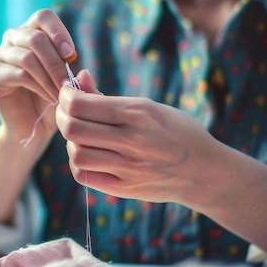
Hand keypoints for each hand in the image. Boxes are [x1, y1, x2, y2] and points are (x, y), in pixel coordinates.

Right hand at [0, 9, 74, 144]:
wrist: (31, 126)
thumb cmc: (51, 101)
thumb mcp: (69, 86)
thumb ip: (78, 78)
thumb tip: (84, 71)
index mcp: (32, 32)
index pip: (43, 17)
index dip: (58, 32)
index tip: (71, 54)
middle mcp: (13, 39)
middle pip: (36, 37)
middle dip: (57, 62)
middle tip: (69, 84)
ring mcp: (0, 56)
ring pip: (27, 57)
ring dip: (49, 77)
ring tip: (61, 94)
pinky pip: (19, 74)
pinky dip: (39, 86)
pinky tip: (49, 98)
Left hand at [56, 72, 223, 205]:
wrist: (204, 171)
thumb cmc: (176, 131)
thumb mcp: (148, 107)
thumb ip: (108, 97)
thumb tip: (80, 78)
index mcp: (138, 113)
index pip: (81, 105)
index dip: (65, 97)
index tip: (66, 94)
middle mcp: (132, 140)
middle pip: (73, 129)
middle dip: (62, 116)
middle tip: (66, 113)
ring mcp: (128, 167)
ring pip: (76, 153)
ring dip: (70, 142)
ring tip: (79, 136)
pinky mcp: (124, 188)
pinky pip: (84, 175)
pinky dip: (78, 163)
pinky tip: (87, 154)